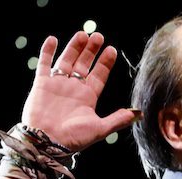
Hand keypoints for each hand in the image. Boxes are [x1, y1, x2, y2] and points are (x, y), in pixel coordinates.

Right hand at [21, 32, 138, 151]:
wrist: (48, 142)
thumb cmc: (74, 138)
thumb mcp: (100, 128)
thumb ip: (118, 119)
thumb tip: (140, 114)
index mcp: (88, 98)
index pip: (99, 76)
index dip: (105, 63)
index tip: (112, 50)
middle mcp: (73, 89)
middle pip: (84, 65)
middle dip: (91, 51)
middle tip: (98, 36)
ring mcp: (57, 85)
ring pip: (67, 61)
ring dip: (74, 47)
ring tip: (83, 34)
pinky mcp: (42, 84)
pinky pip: (45, 64)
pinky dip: (48, 52)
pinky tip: (53, 39)